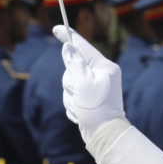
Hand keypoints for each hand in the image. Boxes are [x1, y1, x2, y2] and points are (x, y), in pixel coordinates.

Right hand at [54, 26, 124, 142]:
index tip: (57, 28)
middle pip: (72, 69)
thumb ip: (74, 63)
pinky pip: (71, 96)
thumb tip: (68, 47)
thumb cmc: (97, 108)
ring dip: (71, 97)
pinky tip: (82, 113)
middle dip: (70, 84)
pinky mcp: (89, 99)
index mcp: (105, 67)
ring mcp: (95, 88)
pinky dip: (73, 105)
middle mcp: (101, 75)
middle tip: (80, 96)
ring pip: (69, 84)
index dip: (69, 37)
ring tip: (82, 107)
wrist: (104, 135)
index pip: (84, 47)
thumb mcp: (83, 83)